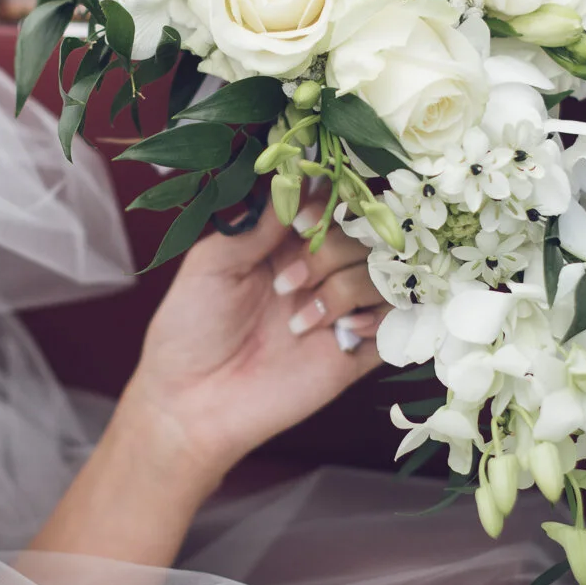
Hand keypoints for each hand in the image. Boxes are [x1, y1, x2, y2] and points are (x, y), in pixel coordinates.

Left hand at [121, 190, 386, 482]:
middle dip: (330, 250)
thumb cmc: (189, 329)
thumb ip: (257, 226)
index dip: (328, 203)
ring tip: (298, 321)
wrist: (192, 402)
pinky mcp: (355, 351)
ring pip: (383, 273)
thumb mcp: (211, 264)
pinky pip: (396, 322)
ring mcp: (339, 310)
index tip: (301, 222)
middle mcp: (319, 271)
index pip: (331, 204)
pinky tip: (341, 332)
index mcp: (284, 244)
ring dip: (344, 288)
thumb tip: (299, 181)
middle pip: (363, 233)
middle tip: (286, 282)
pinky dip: (377, 318)